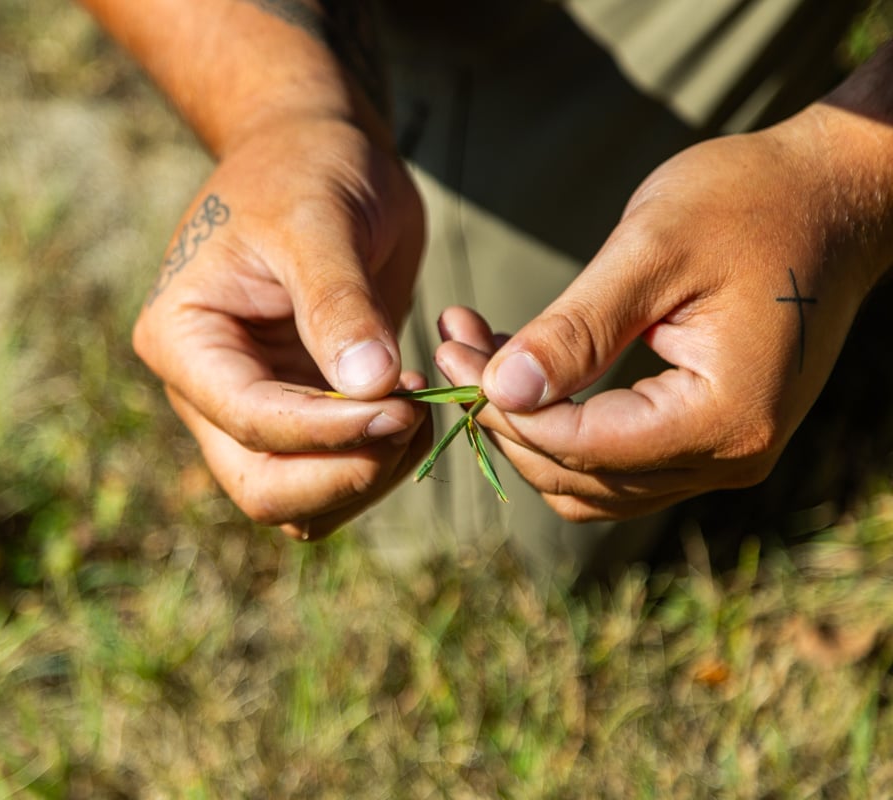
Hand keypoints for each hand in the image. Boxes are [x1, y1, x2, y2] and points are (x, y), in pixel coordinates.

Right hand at [133, 118, 430, 538]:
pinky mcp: (299, 416)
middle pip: (264, 488)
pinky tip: (414, 405)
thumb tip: (369, 384)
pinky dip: (379, 461)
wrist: (316, 152)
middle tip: (416, 418)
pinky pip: (333, 475)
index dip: (328, 430)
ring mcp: (250, 410)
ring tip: (422, 405)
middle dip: (345, 470)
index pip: (250, 420)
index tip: (403, 406)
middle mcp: (206, 389)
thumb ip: (337, 302)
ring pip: (300, 503)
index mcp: (183, 339)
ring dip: (367, 475)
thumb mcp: (317, 221)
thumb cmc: (304, 168)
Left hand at [434, 109, 890, 521]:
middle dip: (505, 417)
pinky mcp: (708, 439)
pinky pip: (614, 464)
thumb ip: (576, 329)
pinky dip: (561, 426)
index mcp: (723, 415)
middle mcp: (729, 457)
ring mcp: (722, 456)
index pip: (583, 445)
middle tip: (455, 343)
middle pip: (578, 476)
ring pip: (589, 484)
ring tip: (478, 350)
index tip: (453, 350)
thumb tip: (502, 390)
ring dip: (525, 426)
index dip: (506, 408)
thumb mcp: (652, 251)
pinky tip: (526, 369)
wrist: (830, 196)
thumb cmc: (749, 202)